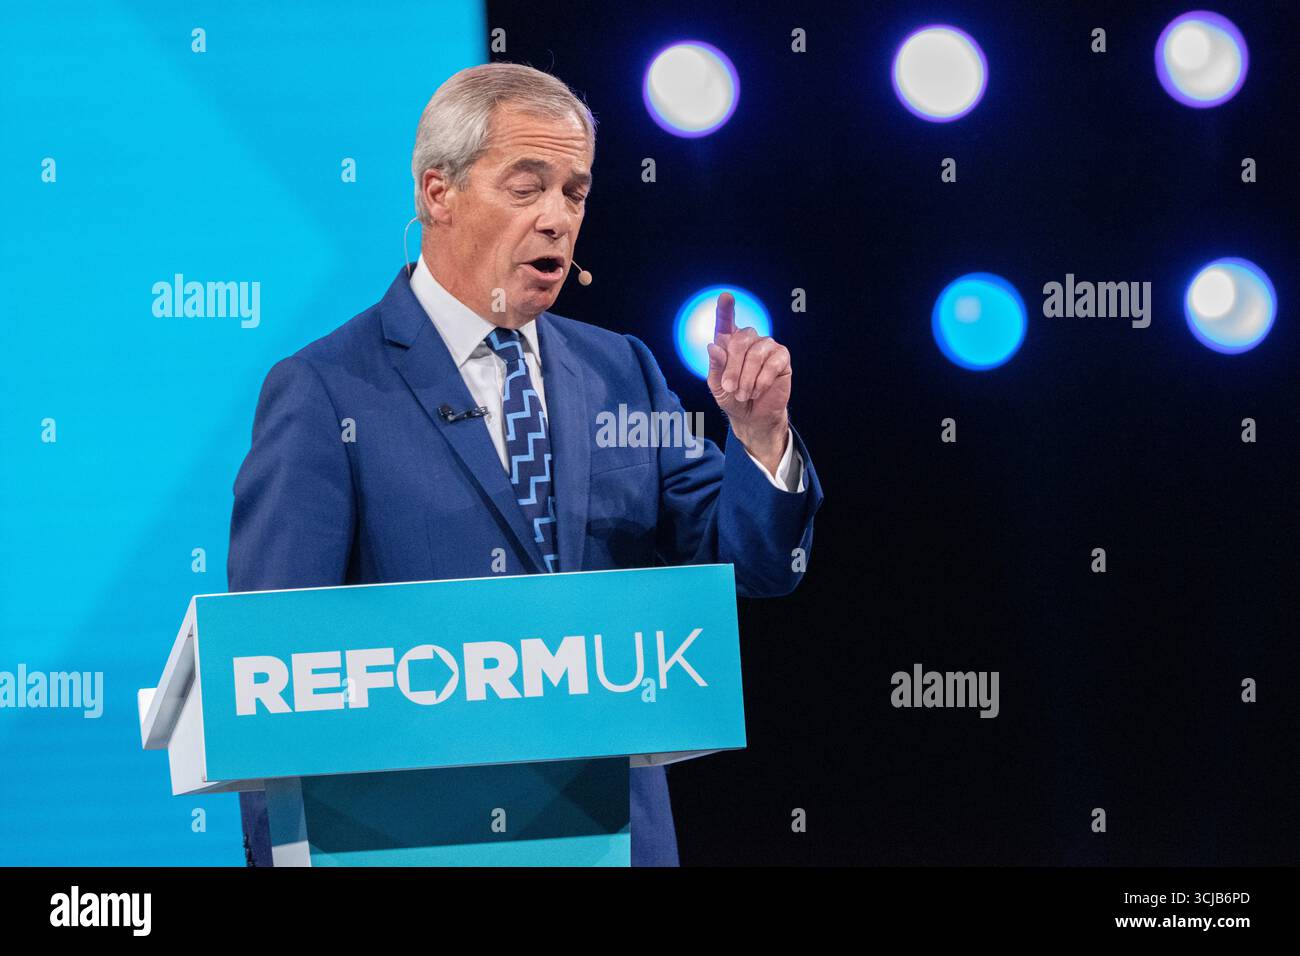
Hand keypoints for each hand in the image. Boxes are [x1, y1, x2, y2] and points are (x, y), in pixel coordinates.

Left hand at [705, 291, 791, 473]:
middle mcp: (748, 339)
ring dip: (747, 378)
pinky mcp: (782, 357)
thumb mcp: (717, 386)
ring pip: (756, 354)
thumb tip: (714, 346)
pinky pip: (772, 363)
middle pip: (740, 341)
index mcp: (728, 342)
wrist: (753, 416)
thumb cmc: (732, 397)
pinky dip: (762, 380)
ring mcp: (766, 346)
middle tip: (730, 389)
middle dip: (733, 368)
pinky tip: (757, 390)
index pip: (725, 322)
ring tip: (743, 394)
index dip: (725, 310)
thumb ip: (715, 366)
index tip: (726, 297)